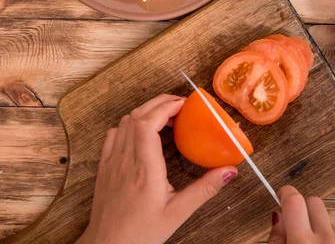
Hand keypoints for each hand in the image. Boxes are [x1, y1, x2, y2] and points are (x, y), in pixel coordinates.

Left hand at [78, 94, 237, 243]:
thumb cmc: (141, 233)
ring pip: (124, 122)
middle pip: (137, 116)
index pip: (148, 124)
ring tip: (166, 117)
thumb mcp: (179, 213)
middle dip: (159, 103)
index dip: (165, 107)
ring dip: (145, 112)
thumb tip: (230, 171)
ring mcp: (112, 162)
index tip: (184, 105)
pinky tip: (142, 132)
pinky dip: (129, 124)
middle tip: (180, 105)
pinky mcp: (105, 167)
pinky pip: (114, 134)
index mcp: (145, 170)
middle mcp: (125, 161)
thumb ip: (205, 189)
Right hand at [268, 186, 334, 243]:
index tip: (281, 194)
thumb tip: (279, 216)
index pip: (294, 201)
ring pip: (326, 218)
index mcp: (302, 242)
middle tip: (293, 222)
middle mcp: (325, 239)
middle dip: (302, 206)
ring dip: (315, 225)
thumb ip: (276, 239)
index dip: (286, 193)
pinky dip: (326, 237)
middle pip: (314, 201)